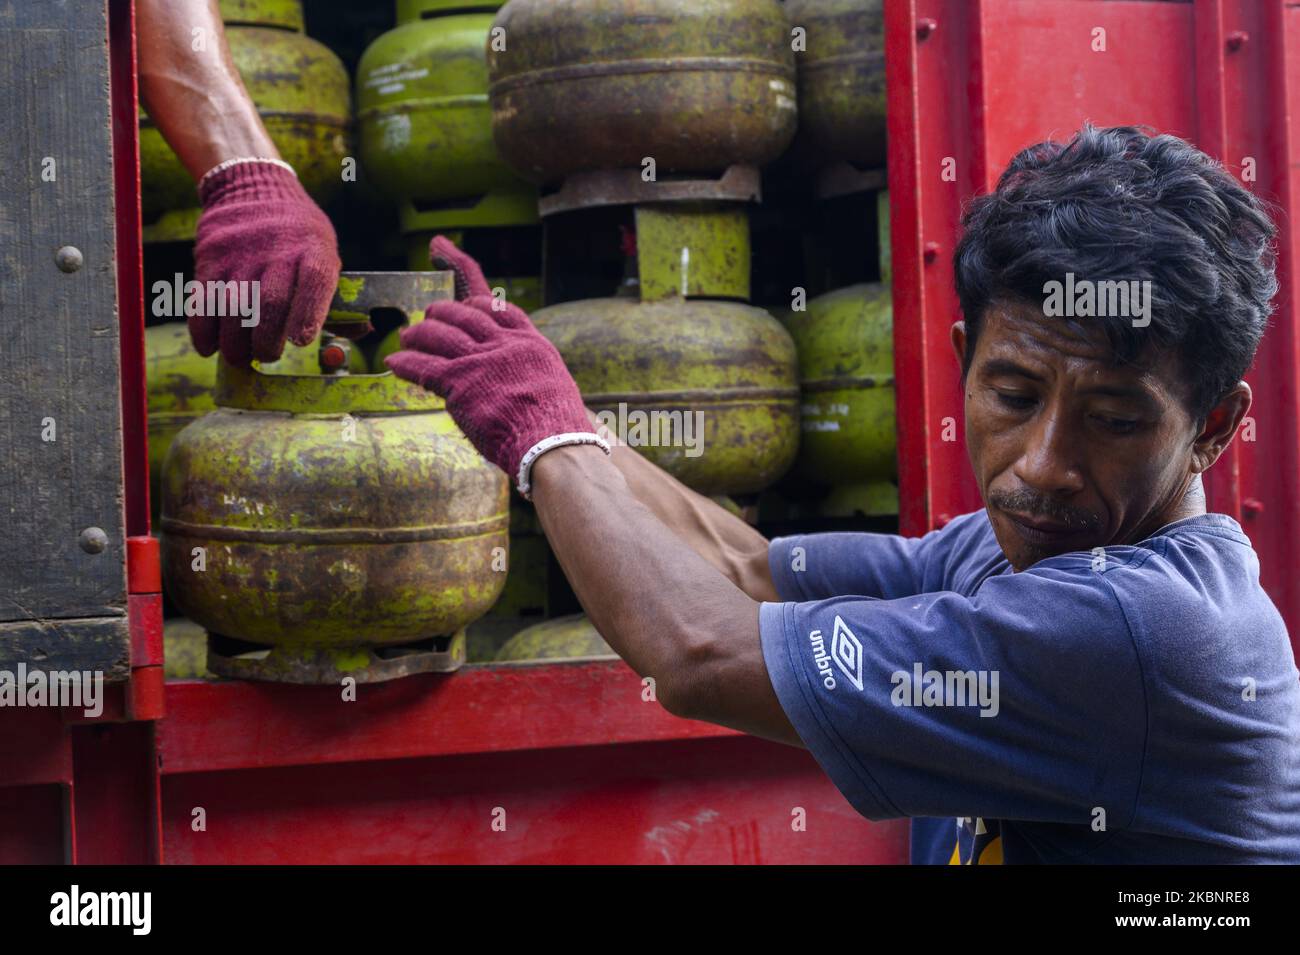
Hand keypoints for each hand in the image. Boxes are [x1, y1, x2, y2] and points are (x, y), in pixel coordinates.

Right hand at [190, 160, 345, 365]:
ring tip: (239, 357)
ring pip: (233, 305)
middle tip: (266, 355)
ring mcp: (241, 253)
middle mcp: (278, 249)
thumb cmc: (299, 235)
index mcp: (314, 249)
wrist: (253, 186)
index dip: (307, 314)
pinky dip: (204, 329)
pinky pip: (203, 298)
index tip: (300, 341)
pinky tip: (209, 346)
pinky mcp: (211, 256)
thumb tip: (362, 331)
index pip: (314, 280)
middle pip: (271, 301)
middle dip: (266, 339)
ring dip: (234, 341)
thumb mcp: (324, 251)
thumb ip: (336, 294)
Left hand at [384, 236, 600, 493]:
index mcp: (530, 344)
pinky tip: (394, 361)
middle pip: (465, 314)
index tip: (466, 300)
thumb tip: (520, 388)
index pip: (500, 308)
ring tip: (407, 335)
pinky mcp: (459, 383)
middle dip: (444, 312)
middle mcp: (504, 345)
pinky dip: (406, 362)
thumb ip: (530, 376)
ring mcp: (480, 361)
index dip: (478, 299)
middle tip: (430, 315)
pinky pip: (424, 366)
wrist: (550, 443)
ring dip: (420, 333)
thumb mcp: (552, 386)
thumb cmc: (555, 428)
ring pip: (440, 334)